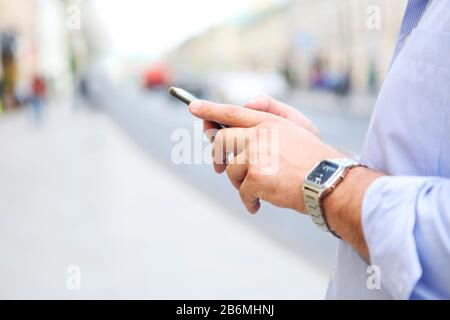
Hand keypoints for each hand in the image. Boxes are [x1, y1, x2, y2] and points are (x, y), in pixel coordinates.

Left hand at [190, 100, 342, 213]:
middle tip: (218, 168)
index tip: (193, 107)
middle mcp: (259, 134)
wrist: (329, 182)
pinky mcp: (256, 177)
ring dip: (240, 183)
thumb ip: (273, 110)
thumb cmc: (316, 157)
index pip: (232, 112)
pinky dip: (249, 201)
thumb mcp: (300, 126)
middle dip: (216, 155)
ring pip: (230, 169)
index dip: (210, 110)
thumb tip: (248, 103)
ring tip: (257, 189)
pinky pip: (241, 191)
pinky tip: (258, 204)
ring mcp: (256, 155)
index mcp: (268, 122)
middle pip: (221, 140)